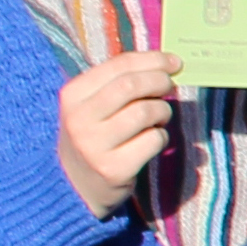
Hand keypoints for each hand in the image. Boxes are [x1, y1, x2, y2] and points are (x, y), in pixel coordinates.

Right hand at [56, 49, 176, 216]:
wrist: (73, 186)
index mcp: (73, 95)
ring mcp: (94, 146)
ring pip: (146, 112)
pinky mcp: (113, 169)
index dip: (152, 60)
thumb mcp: (93, 105)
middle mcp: (79, 119)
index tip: (173, 62)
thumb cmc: (94, 134)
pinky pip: (153, 140)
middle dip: (160, 81)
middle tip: (170, 87)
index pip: (119, 65)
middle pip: (132, 85)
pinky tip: (151, 141)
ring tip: (158, 118)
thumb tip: (168, 63)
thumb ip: (120, 82)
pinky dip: (161, 137)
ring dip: (162, 111)